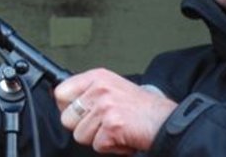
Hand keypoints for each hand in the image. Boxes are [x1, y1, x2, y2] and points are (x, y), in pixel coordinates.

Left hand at [54, 68, 176, 153]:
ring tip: (116, 129)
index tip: (79, 114)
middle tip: (103, 124)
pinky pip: (97, 145)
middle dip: (83, 127)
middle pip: (67, 118)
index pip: (60, 93)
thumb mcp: (110, 87)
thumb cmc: (140, 108)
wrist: (166, 121)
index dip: (67, 109)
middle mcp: (99, 89)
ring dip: (98, 138)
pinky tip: (123, 137)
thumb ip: (87, 91)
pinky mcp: (112, 126)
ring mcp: (105, 107)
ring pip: (80, 135)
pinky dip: (111, 147)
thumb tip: (59, 99)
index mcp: (96, 77)